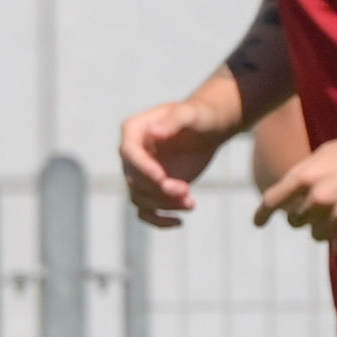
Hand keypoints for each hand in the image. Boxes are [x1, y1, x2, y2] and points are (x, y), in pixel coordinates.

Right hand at [115, 95, 234, 230]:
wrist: (207, 131)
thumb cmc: (198, 116)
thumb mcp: (189, 114)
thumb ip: (173, 121)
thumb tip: (153, 131)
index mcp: (134, 130)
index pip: (129, 153)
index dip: (142, 168)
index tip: (162, 178)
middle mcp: (132, 154)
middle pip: (134, 180)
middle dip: (159, 189)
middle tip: (186, 189)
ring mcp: (140, 173)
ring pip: (140, 199)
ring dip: (164, 205)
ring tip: (190, 203)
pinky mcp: (152, 189)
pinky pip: (145, 212)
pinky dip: (159, 221)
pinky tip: (179, 222)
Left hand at [255, 118, 336, 252]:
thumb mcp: (328, 152)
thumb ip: (306, 174)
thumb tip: (290, 194)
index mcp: (307, 174)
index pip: (273, 200)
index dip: (262, 214)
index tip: (258, 223)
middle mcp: (318, 197)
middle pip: (295, 221)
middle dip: (304, 216)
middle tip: (323, 207)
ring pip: (317, 235)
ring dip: (326, 228)